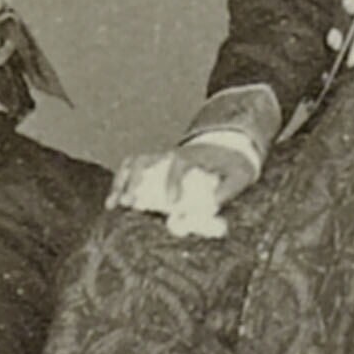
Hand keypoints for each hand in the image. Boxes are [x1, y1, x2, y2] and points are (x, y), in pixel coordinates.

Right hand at [107, 145, 256, 215]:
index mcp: (193, 156)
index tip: (172, 203)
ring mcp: (162, 159)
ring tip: (112, 206)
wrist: (228, 144)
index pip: (178, 165)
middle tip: (129, 204)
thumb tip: (210, 209)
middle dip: (134, 181)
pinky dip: (119, 184)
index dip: (174, 183)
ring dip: (120, 183)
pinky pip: (131, 170)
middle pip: (144, 160)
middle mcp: (172, 155)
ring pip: (133, 163)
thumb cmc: (234, 163)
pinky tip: (113, 204)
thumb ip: (227, 191)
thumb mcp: (240, 175)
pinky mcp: (156, 166)